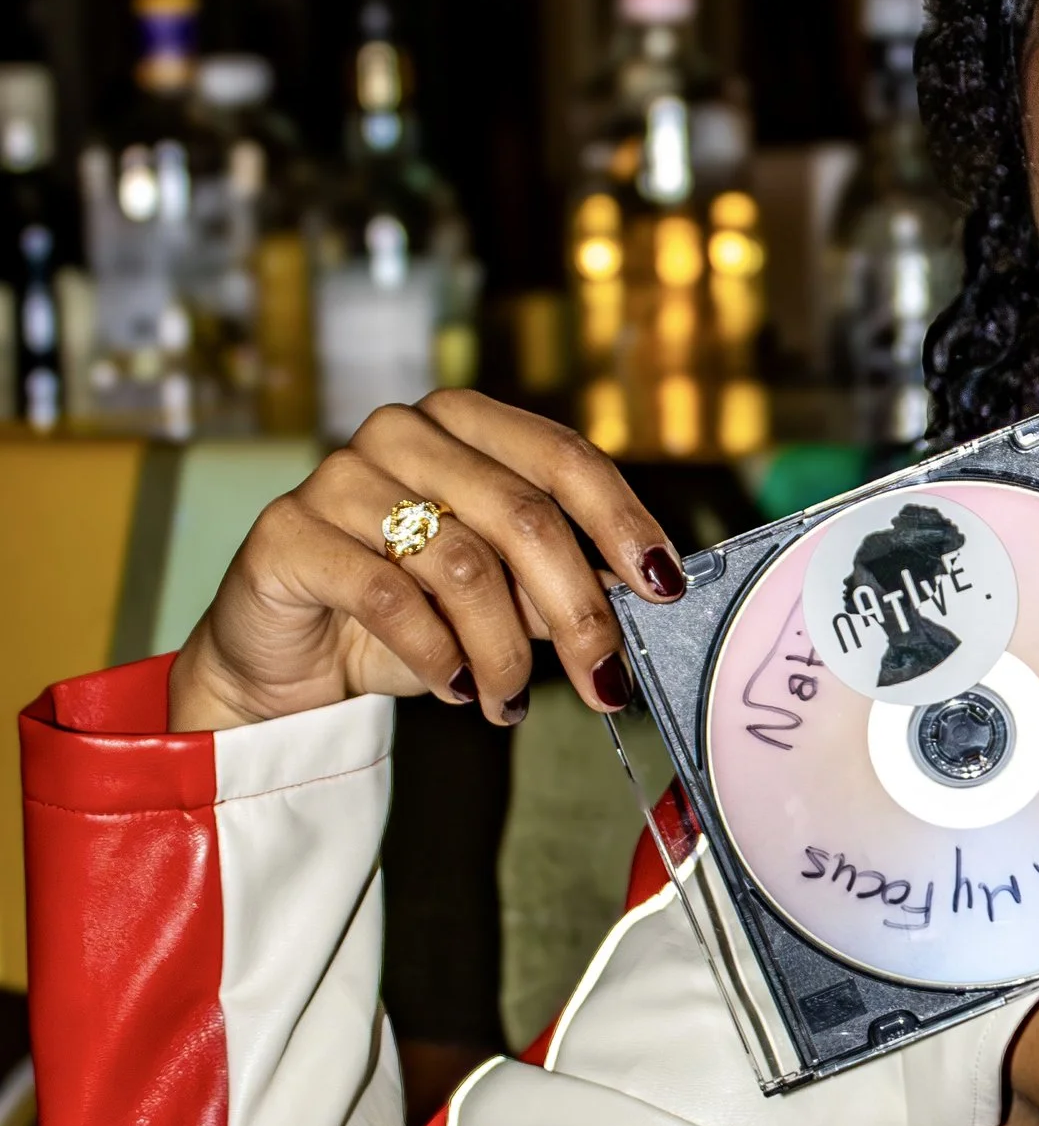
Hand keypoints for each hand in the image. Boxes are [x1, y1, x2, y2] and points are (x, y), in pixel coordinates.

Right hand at [165, 392, 685, 734]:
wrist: (287, 657)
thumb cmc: (404, 615)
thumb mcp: (497, 598)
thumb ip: (559, 581)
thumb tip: (642, 590)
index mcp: (462, 424)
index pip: (563, 457)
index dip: (622, 520)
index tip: (664, 585)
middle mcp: (401, 433)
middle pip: (523, 515)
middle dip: (577, 611)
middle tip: (605, 682)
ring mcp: (339, 476)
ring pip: (463, 564)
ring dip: (504, 653)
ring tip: (508, 701)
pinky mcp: (289, 532)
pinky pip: (390, 597)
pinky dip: (437, 655)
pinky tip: (455, 688)